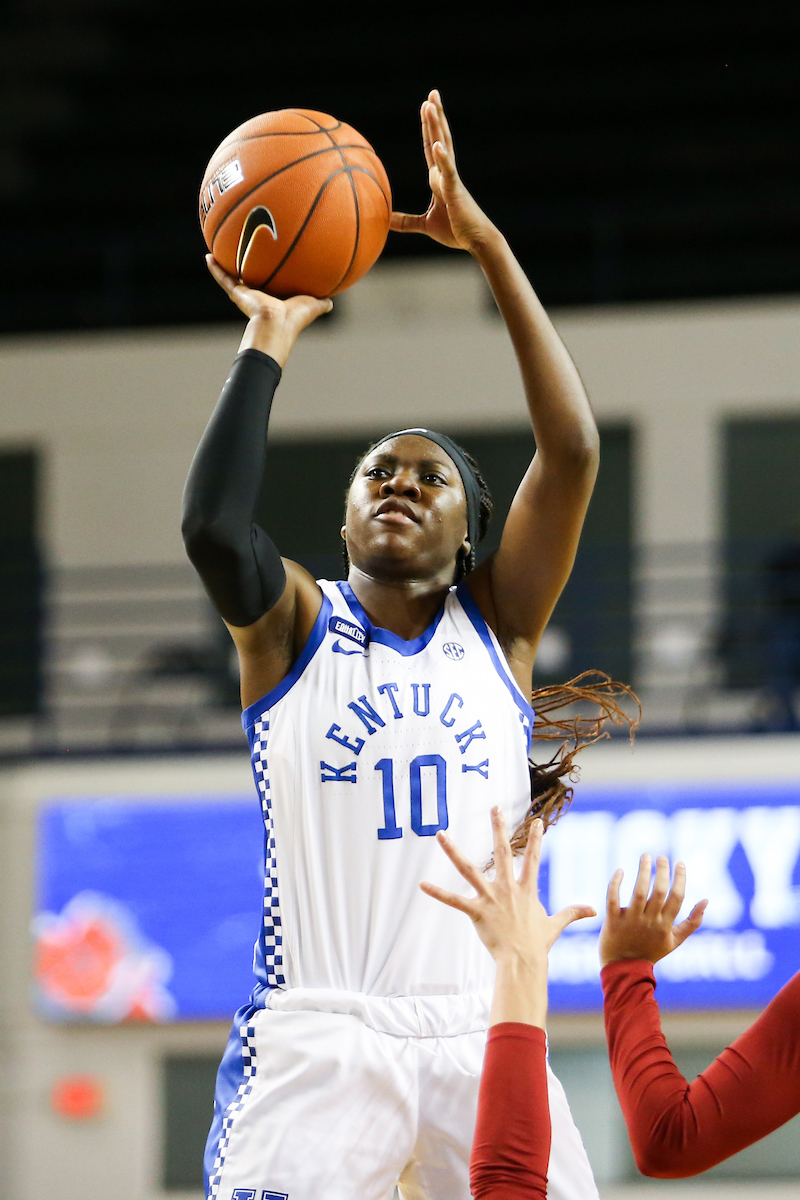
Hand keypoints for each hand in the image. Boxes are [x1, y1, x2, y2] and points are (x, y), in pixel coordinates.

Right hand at [206, 255, 331, 366]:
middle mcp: (257, 297)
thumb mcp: (312, 305)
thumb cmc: (295, 319)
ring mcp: (246, 295)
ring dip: (225, 265)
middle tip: (241, 252)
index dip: (268, 277)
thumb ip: (321, 303)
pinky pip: (224, 278)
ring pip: (232, 277)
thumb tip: (332, 302)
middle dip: (245, 268)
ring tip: (217, 251)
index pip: (269, 286)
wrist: (276, 324)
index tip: (266, 265)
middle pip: (249, 279)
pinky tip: (208, 256)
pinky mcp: (238, 293)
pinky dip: (215, 268)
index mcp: (273, 300)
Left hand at [390, 90, 495, 253]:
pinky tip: (438, 145)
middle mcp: (445, 174)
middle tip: (432, 93)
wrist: (476, 241)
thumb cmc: (455, 232)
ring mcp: (451, 180)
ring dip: (437, 126)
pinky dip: (443, 158)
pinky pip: (448, 172)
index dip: (428, 127)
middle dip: (435, 116)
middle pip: (439, 138)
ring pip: (444, 147)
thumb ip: (405, 222)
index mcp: (438, 178)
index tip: (426, 106)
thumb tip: (384, 221)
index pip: (431, 146)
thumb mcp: (425, 225)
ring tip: (432, 105)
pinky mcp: (456, 191)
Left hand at [421, 809, 594, 966]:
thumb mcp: (556, 925)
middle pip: (502, 852)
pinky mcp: (476, 912)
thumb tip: (594, 910)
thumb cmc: (538, 945)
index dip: (535, 839)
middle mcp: (508, 888)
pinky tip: (422, 884)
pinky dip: (437, 893)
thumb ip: (572, 913)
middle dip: (499, 828)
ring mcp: (491, 898)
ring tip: (440, 834)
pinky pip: (454, 900)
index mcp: (526, 889)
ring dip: (453, 851)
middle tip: (495, 807)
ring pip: (469, 869)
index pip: (532, 858)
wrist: (523, 962)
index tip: (537, 821)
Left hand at [599, 854, 707, 966]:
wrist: (624, 969)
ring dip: (643, 872)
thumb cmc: (651, 952)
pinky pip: (613, 899)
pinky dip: (616, 883)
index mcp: (665, 925)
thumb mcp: (675, 940)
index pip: (677, 898)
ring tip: (645, 856)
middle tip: (661, 857)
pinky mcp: (613, 920)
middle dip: (662, 871)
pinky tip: (621, 870)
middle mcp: (649, 921)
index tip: (679, 863)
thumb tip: (706, 900)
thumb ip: (692, 922)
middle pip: (659, 892)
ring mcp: (630, 920)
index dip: (680, 878)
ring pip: (639, 892)